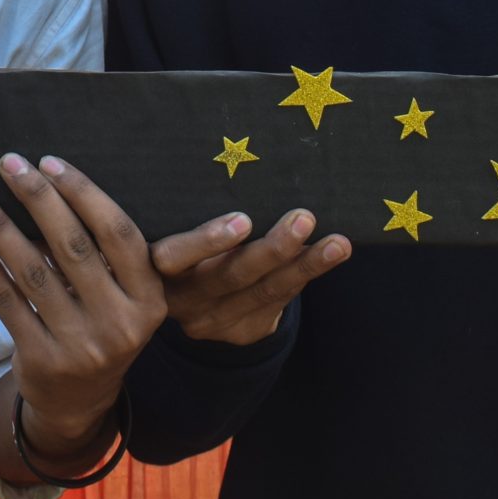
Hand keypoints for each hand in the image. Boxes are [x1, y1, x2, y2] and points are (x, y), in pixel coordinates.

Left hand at [0, 154, 195, 454]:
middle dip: (37, 197)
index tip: (49, 161)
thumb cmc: (100, 325)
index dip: (84, 193)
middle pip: (73, 246)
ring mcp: (80, 345)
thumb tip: (49, 179)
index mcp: (150, 298)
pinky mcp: (41, 359)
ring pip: (32, 271)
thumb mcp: (123, 295)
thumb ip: (104, 251)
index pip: (119, 233)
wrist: (80, 401)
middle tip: (8, 163)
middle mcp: (120, 322)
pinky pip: (6, 300)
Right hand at [153, 207, 348, 346]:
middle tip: (305, 218)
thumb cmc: (186, 244)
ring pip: (265, 291)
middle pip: (231, 276)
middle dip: (272, 249)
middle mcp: (184, 299)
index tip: (243, 220)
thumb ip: (193, 211)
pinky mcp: (242, 332)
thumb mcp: (177, 232)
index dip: (207, 240)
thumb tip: (244, 166)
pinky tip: (331, 254)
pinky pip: (279, 301)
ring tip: (338, 243)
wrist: (193, 298)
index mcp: (159, 266)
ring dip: (305, 265)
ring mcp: (214, 321)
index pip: (174, 256)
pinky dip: (306, 274)